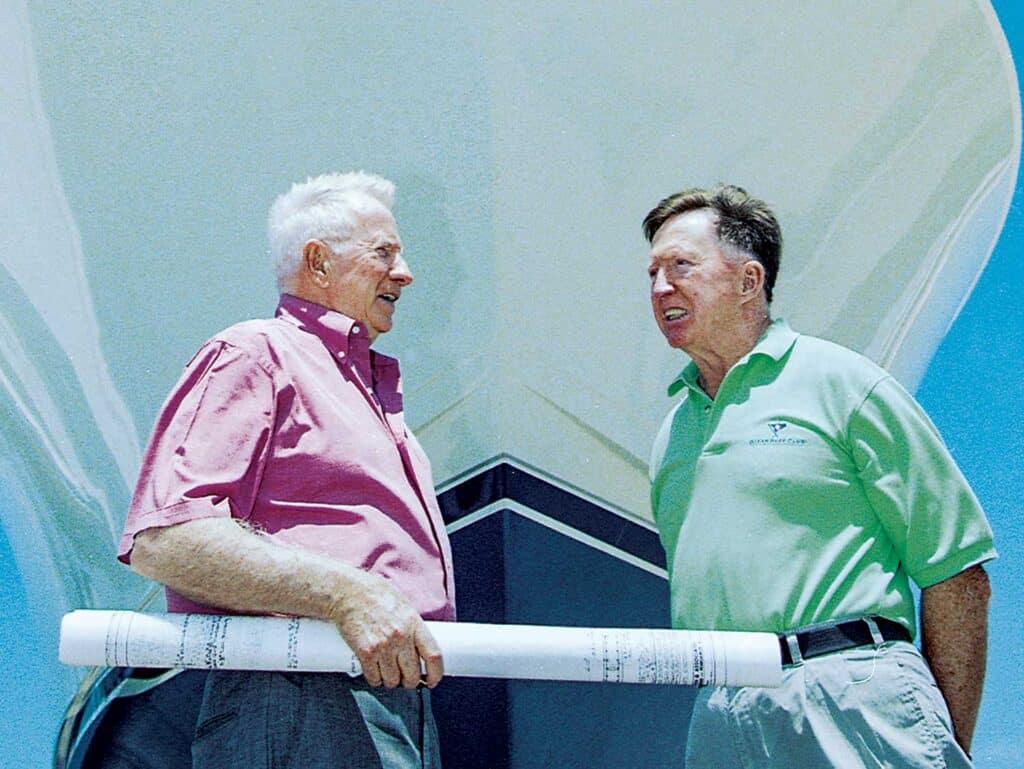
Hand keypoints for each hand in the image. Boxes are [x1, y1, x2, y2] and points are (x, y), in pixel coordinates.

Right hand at [329, 572, 443, 688]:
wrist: (348, 592)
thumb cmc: (375, 595)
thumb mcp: (403, 605)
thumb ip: (413, 626)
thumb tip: (421, 647)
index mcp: (414, 623)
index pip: (433, 655)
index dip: (436, 673)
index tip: (432, 680)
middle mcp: (400, 637)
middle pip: (413, 675)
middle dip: (410, 681)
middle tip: (405, 677)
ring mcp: (383, 646)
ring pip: (392, 681)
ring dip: (391, 681)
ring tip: (387, 672)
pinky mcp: (365, 653)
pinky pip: (374, 678)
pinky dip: (375, 679)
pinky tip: (374, 672)